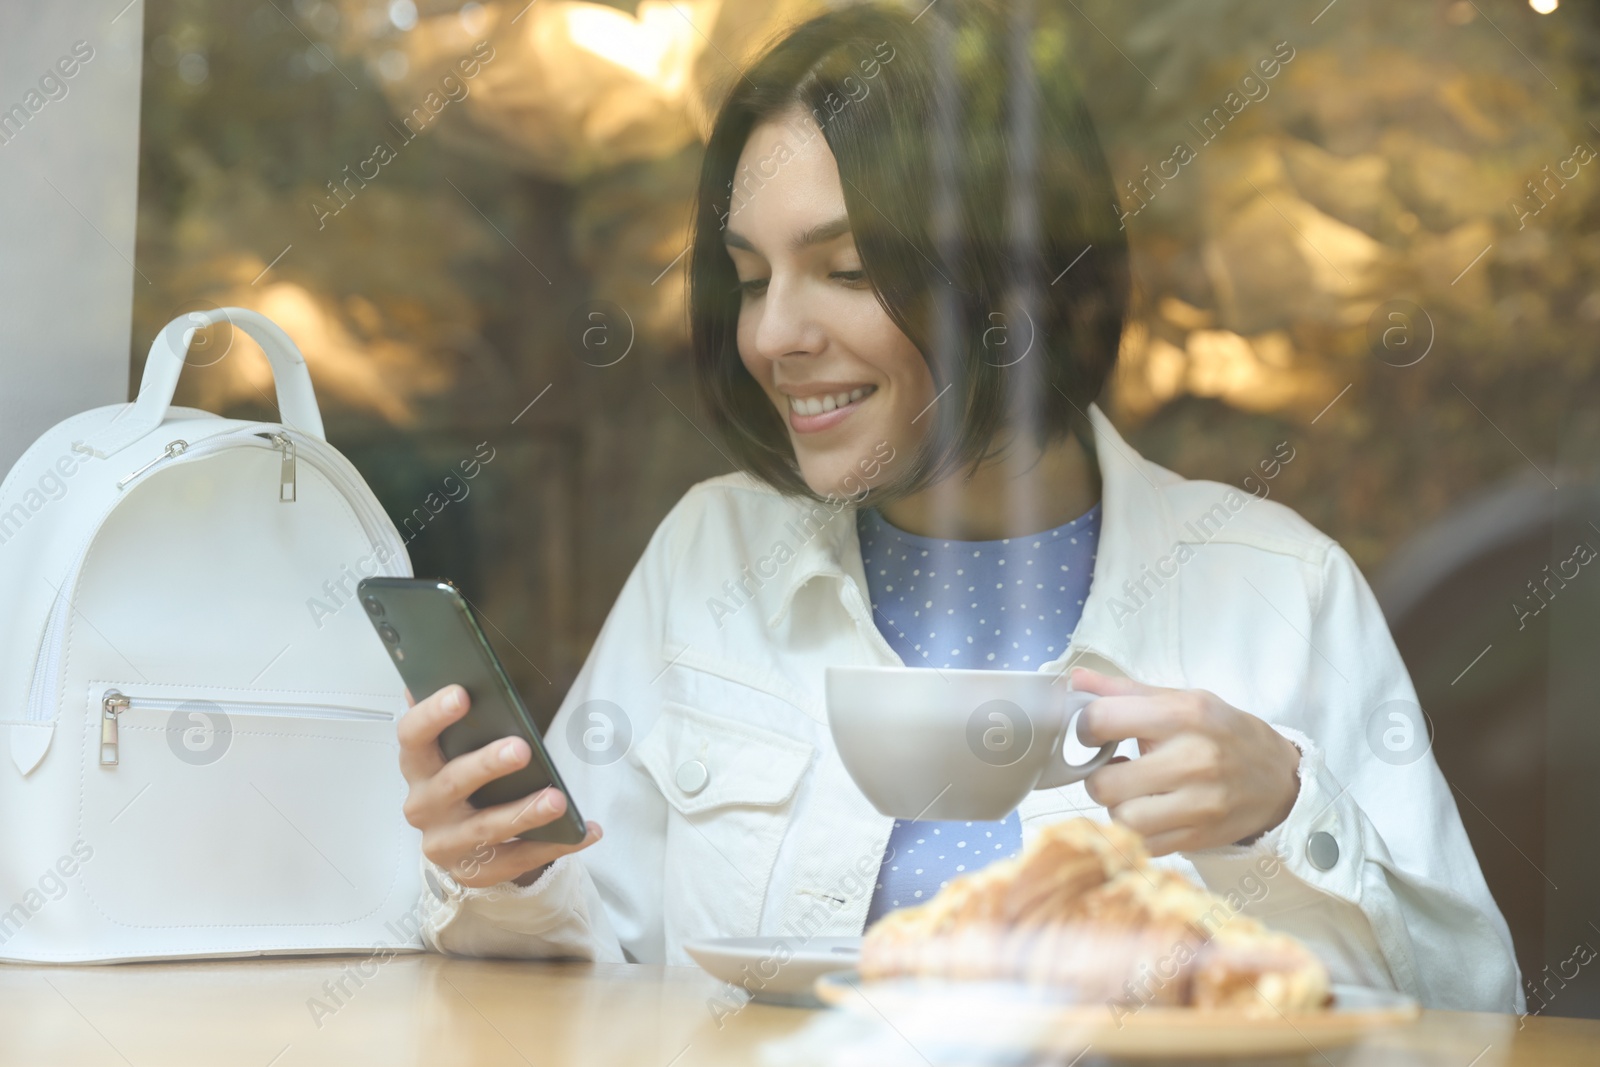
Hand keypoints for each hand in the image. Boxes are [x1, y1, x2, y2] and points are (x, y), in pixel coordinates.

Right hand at [398, 684, 600, 888]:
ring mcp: (447, 842)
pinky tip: (586, 831)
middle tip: (522, 748)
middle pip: (452, 783)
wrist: (457, 843)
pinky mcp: (476, 870)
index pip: (412, 736)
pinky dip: (554, 845)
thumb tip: (442, 670)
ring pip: (485, 828)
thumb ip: (450, 716)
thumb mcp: (449, 748)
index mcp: (417, 765)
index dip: (432, 714)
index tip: (462, 693)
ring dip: (525, 812)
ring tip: (559, 800)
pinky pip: (517, 859)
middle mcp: (424, 805)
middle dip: (487, 764)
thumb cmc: (458, 781)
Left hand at [1071, 668, 1300, 855]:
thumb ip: (1125, 691)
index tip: (1093, 732)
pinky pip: (1144, 845)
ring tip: (1133, 793)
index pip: (1103, 720)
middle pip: (1104, 783)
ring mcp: (1199, 804)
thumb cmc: (1224, 733)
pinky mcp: (1200, 837)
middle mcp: (1193, 759)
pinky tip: (1150, 813)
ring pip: (1121, 819)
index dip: (1085, 728)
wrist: (1280, 778)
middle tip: (1114, 769)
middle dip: (1099, 776)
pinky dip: (1137, 832)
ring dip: (1118, 807)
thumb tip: (1076, 681)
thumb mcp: (1183, 699)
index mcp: (1185, 714)